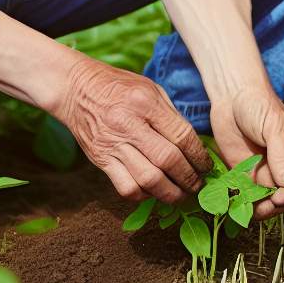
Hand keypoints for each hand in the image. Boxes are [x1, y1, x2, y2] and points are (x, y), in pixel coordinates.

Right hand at [53, 54, 212, 204]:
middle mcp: (129, 125)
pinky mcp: (100, 161)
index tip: (207, 166)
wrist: (77, 89)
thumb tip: (194, 144)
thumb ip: (171, 115)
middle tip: (199, 184)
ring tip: (181, 194)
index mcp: (146, 103)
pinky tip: (153, 191)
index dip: (199, 156)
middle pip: (168, 160)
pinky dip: (144, 195)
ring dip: (170, 193)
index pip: (181, 136)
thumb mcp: (151, 89)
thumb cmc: (119, 87)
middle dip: (189, 177)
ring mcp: (113, 145)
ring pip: (148, 180)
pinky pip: (126, 188)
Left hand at [209, 86, 283, 219]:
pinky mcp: (251, 176)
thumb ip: (282, 155)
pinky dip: (244, 202)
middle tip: (259, 208)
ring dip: (259, 207)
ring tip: (246, 207)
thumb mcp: (274, 127)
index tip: (277, 198)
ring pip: (270, 199)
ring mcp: (271, 172)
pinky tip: (235, 202)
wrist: (231, 98)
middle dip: (275, 203)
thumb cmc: (258, 104)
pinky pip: (251, 196)